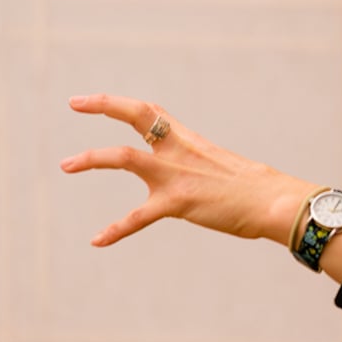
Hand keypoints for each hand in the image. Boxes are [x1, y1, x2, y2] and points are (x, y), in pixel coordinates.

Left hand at [60, 94, 308, 247]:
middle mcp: (179, 151)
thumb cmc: (259, 190)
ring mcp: (176, 175)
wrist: (275, 201)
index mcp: (190, 142)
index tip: (94, 101)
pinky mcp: (179, 202)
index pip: (153, 112)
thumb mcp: (226, 169)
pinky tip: (97, 240)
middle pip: (137, 114)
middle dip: (104, 105)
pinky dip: (115, 229)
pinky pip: (138, 217)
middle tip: (74, 103)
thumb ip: (203, 169)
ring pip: (124, 156)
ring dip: (91, 158)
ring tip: (65, 165)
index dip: (121, 103)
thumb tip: (202, 178)